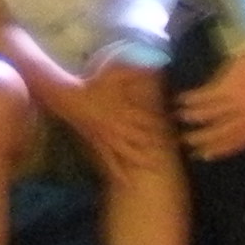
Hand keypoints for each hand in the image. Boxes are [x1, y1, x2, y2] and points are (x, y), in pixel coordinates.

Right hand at [51, 68, 171, 182]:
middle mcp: (117, 128)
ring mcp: (107, 139)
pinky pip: (110, 161)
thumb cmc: (92, 84)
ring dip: (142, 161)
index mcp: (123, 111)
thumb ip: (134, 69)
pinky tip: (127, 182)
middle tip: (173, 154)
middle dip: (156, 147)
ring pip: (128, 153)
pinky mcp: (98, 145)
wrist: (67, 97)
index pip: (148, 121)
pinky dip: (119, 172)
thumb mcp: (114, 73)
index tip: (177, 131)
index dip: (163, 126)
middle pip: (141, 140)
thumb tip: (154, 62)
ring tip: (156, 169)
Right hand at [177, 40, 244, 160]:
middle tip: (185, 142)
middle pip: (219, 132)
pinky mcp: (225, 85)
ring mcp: (234, 102)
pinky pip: (205, 97)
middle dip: (200, 138)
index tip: (204, 155)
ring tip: (179, 118)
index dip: (218, 150)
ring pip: (208, 114)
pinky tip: (181, 100)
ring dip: (191, 117)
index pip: (236, 142)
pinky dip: (192, 99)